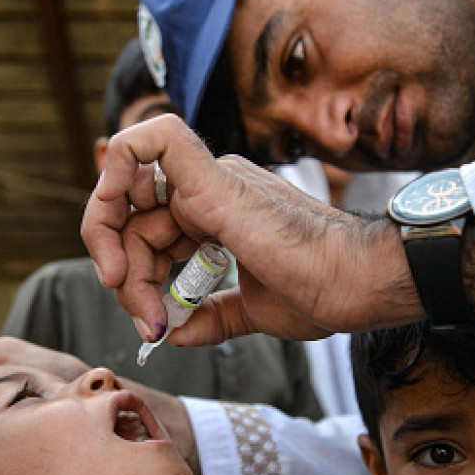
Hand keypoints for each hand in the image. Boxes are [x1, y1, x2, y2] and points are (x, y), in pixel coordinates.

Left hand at [81, 114, 423, 345]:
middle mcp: (212, 185)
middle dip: (127, 276)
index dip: (139, 276)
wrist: (362, 282)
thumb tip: (175, 332)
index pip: (153, 230)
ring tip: (152, 316)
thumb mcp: (256, 310)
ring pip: (130, 198)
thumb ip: (213, 315)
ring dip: (124, 263)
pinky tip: (115, 240)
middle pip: (135, 216)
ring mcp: (212, 177)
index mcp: (221, 208)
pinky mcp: (213, 178)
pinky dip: (113, 176)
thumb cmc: (327, 291)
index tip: (154, 323)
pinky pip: (149, 142)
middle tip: (149, 324)